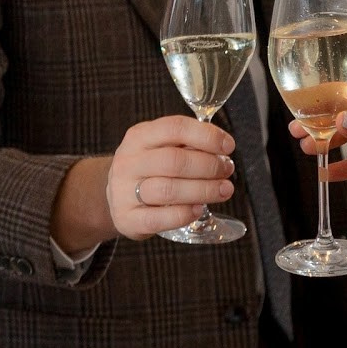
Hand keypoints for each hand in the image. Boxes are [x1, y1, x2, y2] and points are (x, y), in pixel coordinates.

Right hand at [57, 115, 238, 250]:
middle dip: (209, 166)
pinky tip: (199, 209)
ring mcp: (123, 191)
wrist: (118, 197)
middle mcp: (128, 162)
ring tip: (223, 190)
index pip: (175, 128)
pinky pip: (159, 218)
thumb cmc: (151, 169)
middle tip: (227, 171)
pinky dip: (184, 214)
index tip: (228, 146)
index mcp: (139, 136)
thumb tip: (223, 148)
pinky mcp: (127, 219)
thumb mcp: (162, 147)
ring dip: (203, 190)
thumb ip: (188, 144)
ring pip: (168, 190)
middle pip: (174, 161)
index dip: (206, 136)